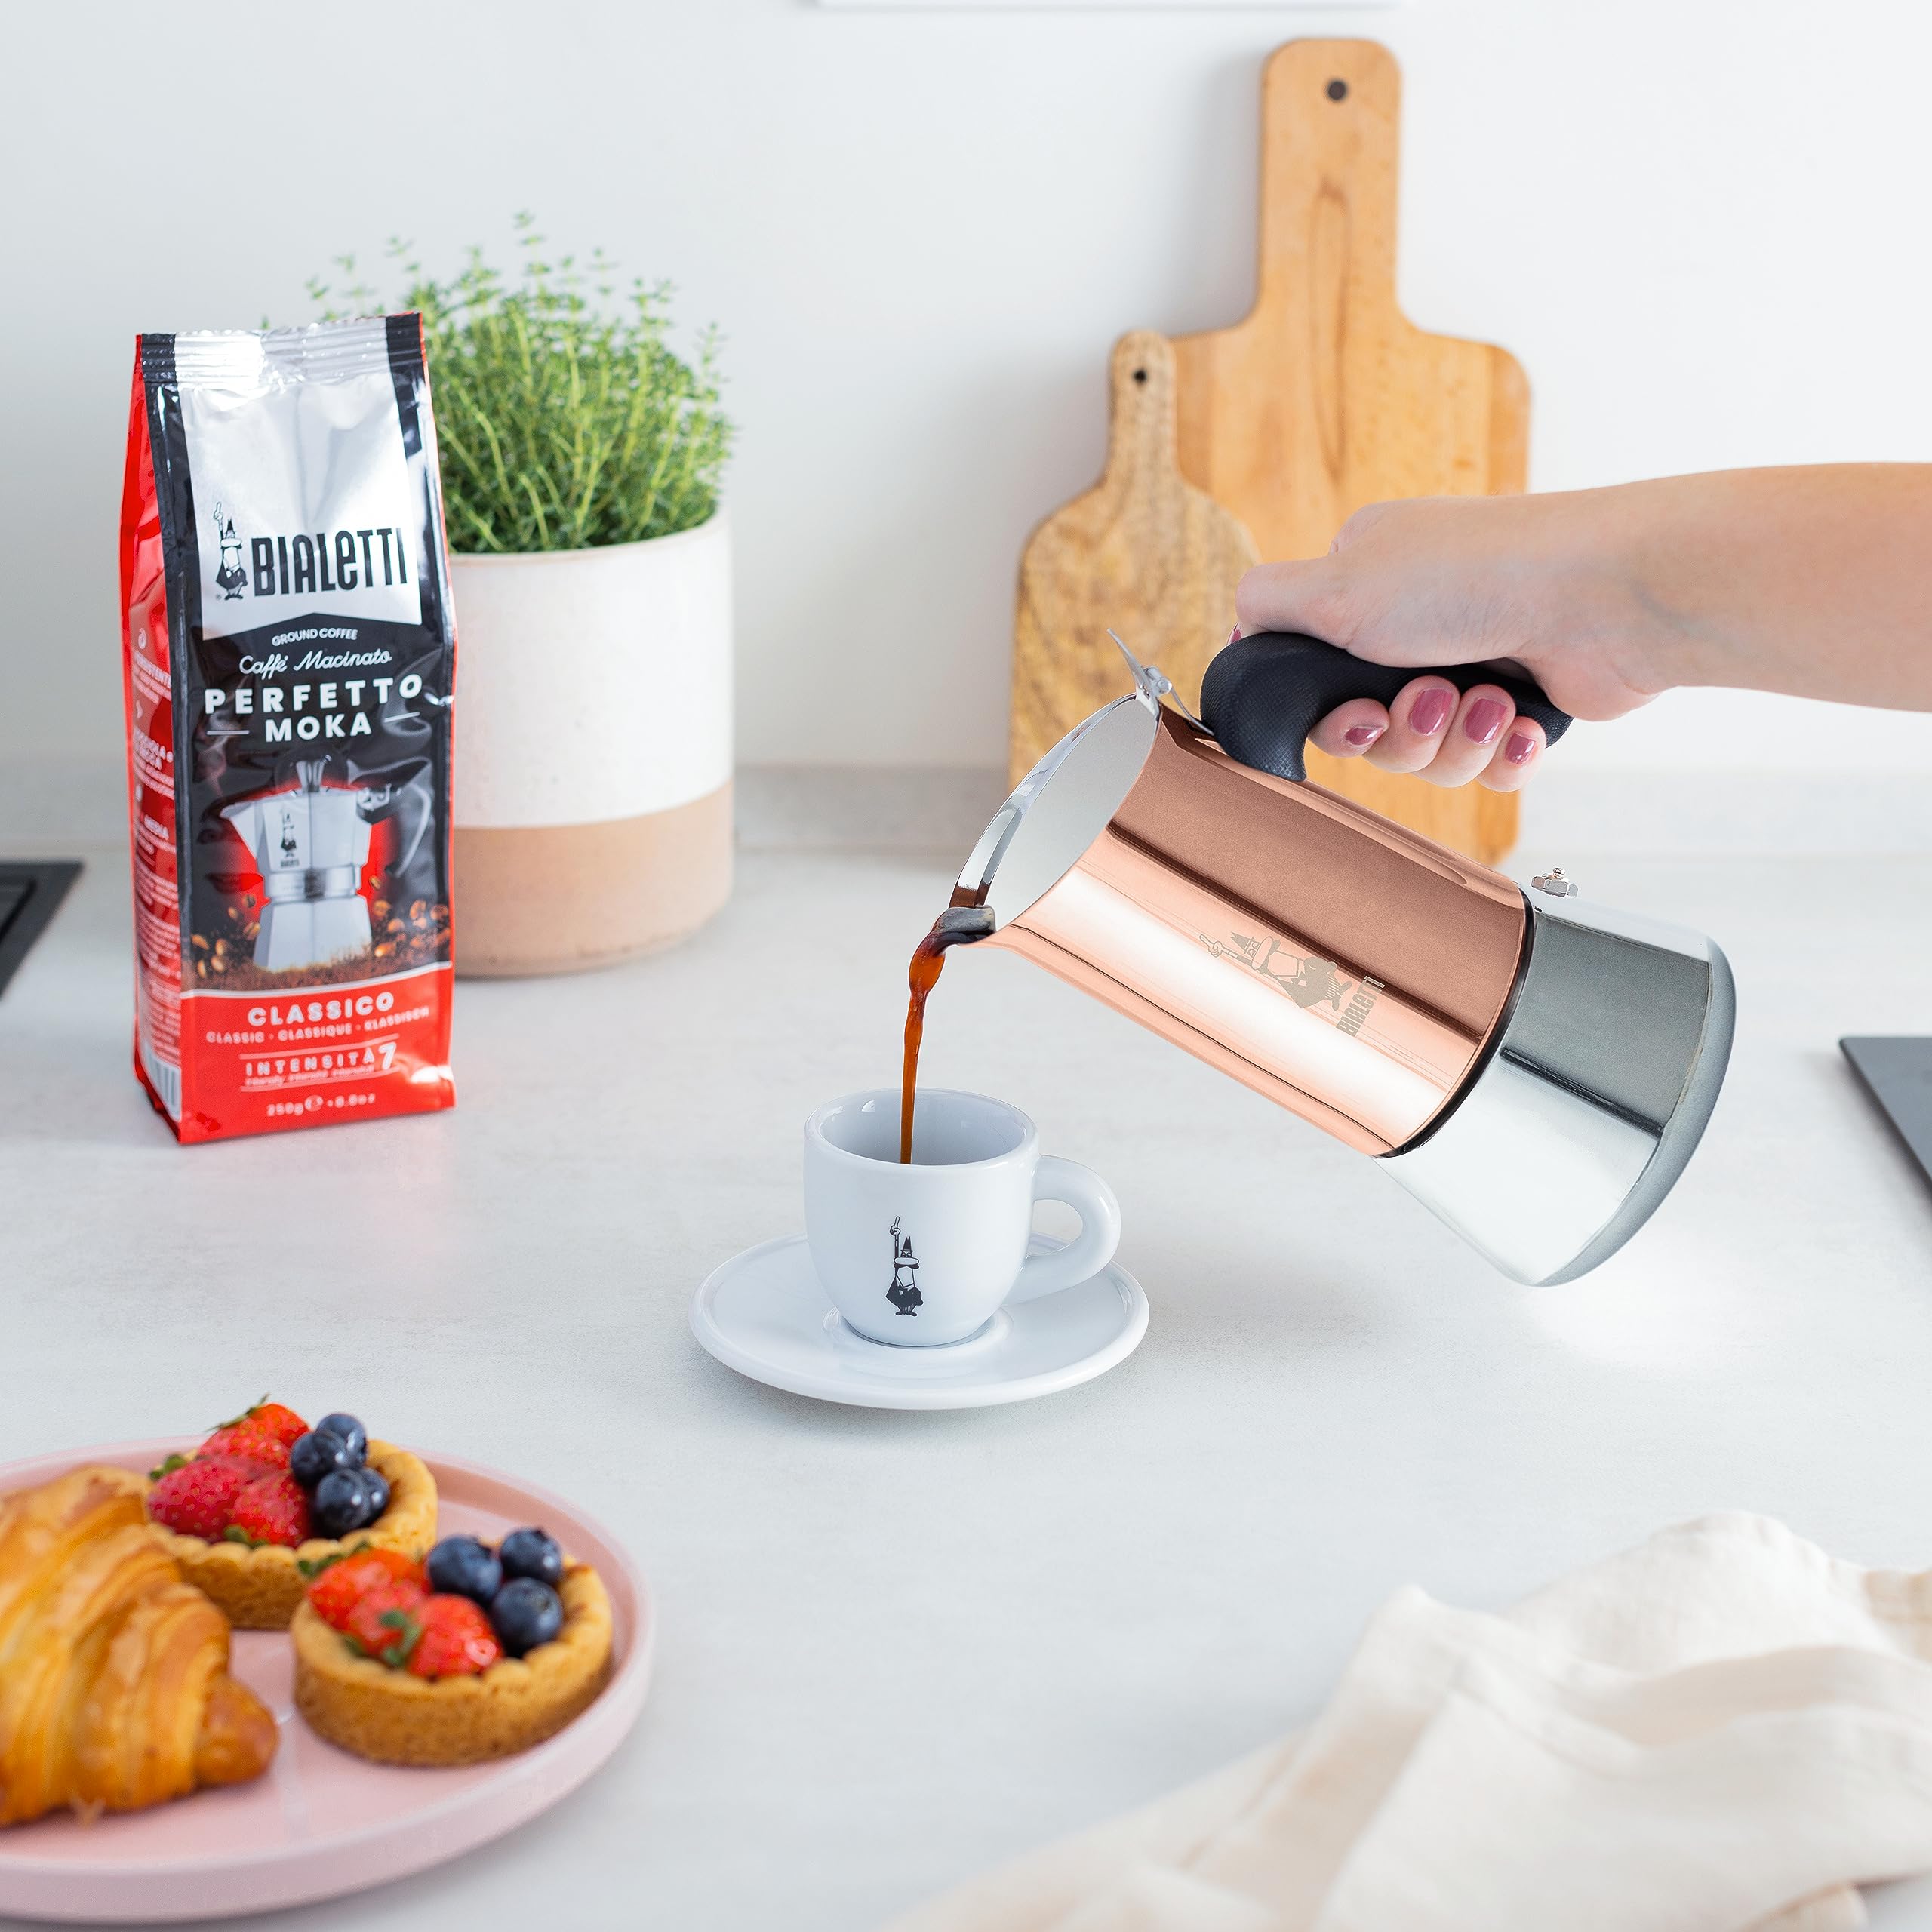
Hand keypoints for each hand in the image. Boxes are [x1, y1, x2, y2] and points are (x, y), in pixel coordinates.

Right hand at [1232, 494, 1666, 789]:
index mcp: (1368, 583)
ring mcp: (1475, 661)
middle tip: (1427, 698)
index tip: (1354, 709)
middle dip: (1400, 731)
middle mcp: (1419, 619)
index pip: (1313, 674)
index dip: (1330, 713)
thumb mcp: (1337, 581)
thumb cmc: (1476, 576)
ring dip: (1453, 740)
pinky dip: (1500, 753)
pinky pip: (1485, 767)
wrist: (1607, 596)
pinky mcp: (1525, 704)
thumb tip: (1238, 628)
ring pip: (1426, 755)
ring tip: (1487, 700)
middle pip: (1369, 730)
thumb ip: (1266, 605)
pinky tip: (1520, 720)